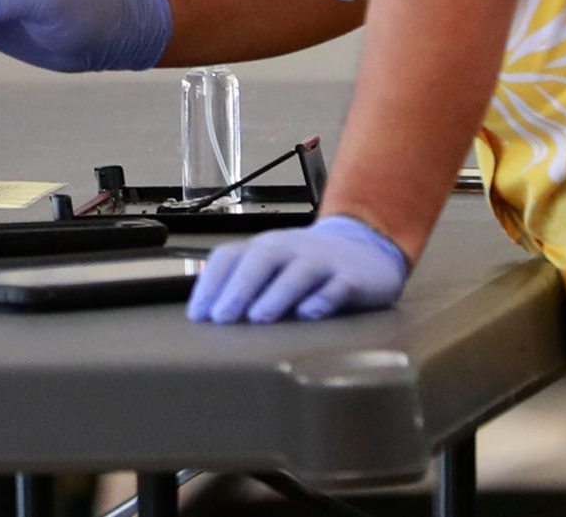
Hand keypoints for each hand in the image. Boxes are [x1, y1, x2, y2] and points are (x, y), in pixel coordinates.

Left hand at [187, 215, 410, 324]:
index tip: (197, 314)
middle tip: (222, 316)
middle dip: (239, 287)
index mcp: (266, 247)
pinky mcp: (352, 277)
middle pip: (262, 259)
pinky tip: (310, 313)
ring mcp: (323, 261)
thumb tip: (208, 315)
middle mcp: (291, 249)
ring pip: (298, 272)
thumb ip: (246, 284)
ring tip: (259, 316)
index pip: (230, 256)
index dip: (211, 283)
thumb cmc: (310, 266)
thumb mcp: (275, 267)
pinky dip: (323, 298)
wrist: (367, 249)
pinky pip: (338, 286)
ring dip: (276, 294)